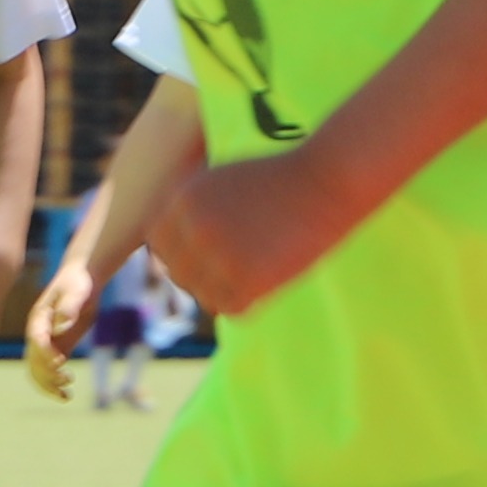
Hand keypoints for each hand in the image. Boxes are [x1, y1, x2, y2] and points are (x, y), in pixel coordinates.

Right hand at [19, 235, 105, 398]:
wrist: (82, 279)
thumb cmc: (78, 282)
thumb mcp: (76, 291)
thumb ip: (69, 307)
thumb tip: (62, 325)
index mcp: (39, 318)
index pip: (36, 340)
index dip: (45, 353)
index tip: (59, 363)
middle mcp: (38, 333)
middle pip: (33, 360)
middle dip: (47, 373)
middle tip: (67, 379)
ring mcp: (47, 342)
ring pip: (38, 371)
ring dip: (48, 385)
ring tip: (66, 395)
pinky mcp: (58, 347)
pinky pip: (50, 371)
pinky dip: (55, 384)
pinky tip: (67, 395)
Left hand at [151, 147, 353, 315]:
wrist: (328, 179)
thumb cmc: (281, 178)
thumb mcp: (222, 179)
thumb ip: (192, 209)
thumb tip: (166, 250)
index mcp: (183, 199)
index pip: (158, 243)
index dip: (179, 251)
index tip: (204, 253)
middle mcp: (194, 228)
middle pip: (177, 273)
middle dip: (200, 274)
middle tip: (231, 268)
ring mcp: (220, 256)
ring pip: (202, 296)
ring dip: (223, 291)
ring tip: (251, 274)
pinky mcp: (249, 280)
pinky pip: (231, 309)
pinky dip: (246, 303)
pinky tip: (265, 284)